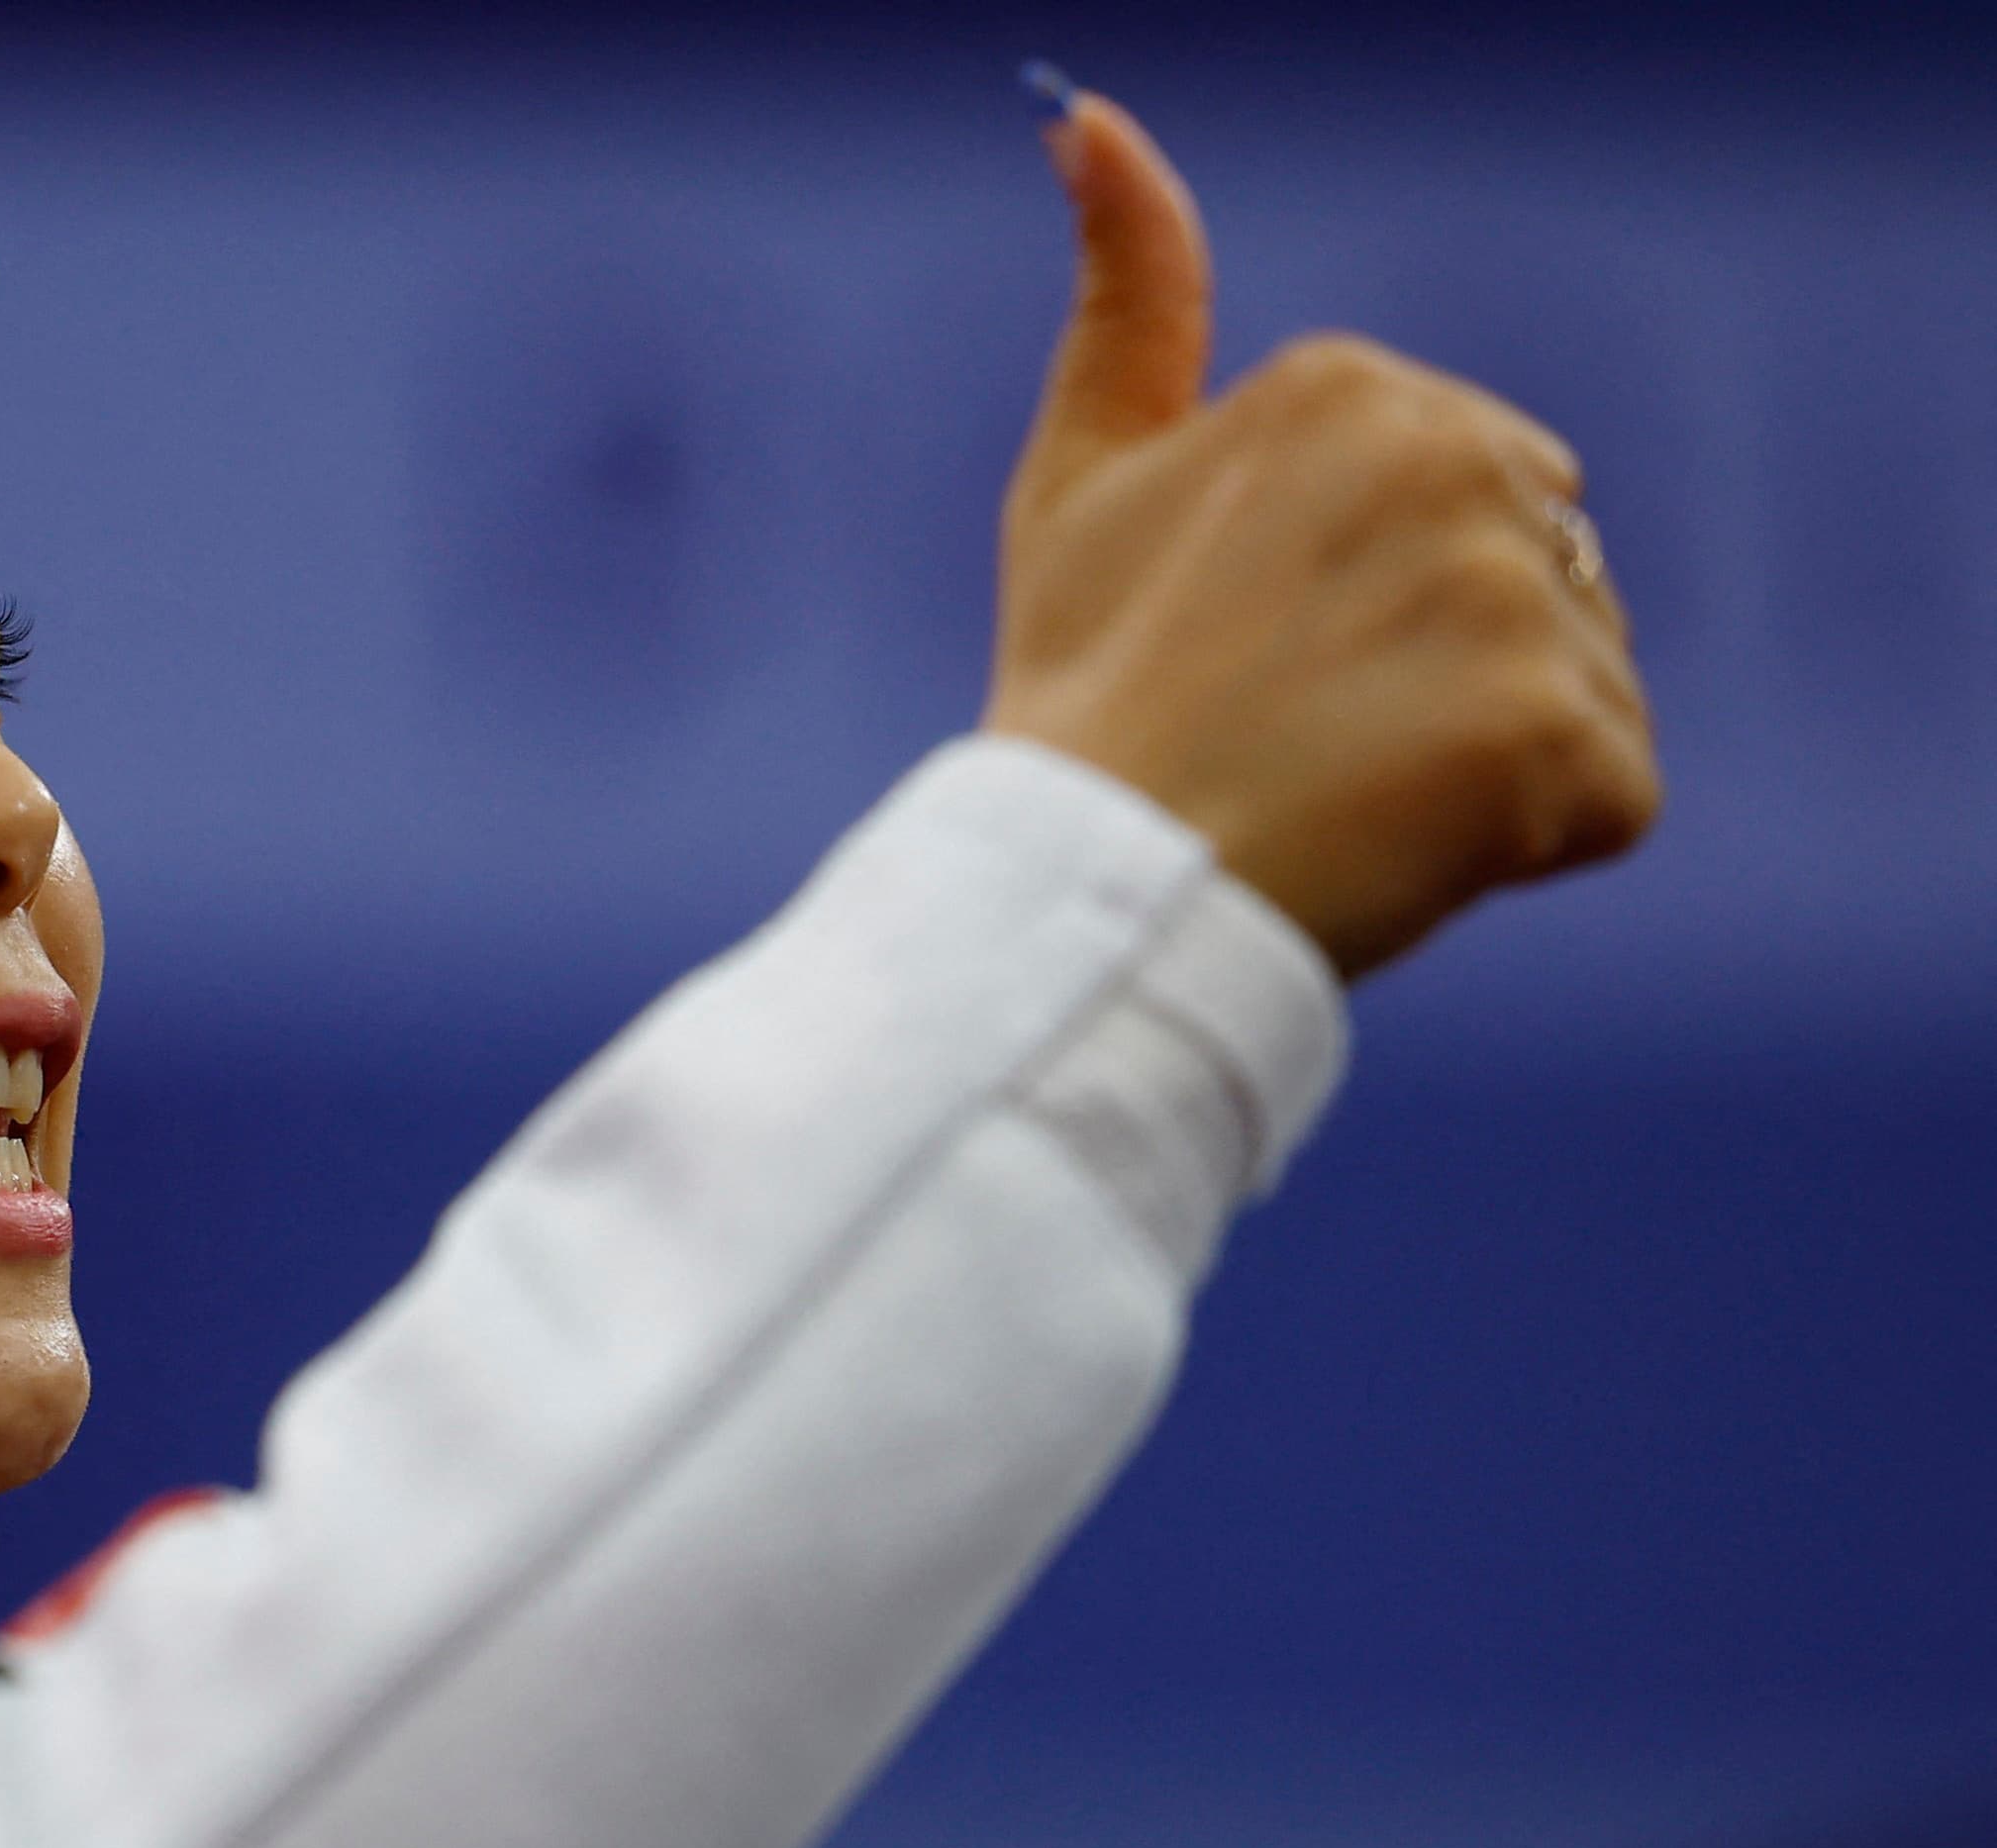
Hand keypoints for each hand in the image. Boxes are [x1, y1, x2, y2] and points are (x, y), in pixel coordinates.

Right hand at [981, 91, 1660, 979]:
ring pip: (1579, 680)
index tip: (1258, 659)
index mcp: (1352, 387)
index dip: (1366, 602)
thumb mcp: (1080, 476)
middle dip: (1456, 661)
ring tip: (1353, 798)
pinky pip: (1609, 792)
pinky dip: (1530, 842)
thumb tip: (1088, 116)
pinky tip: (1411, 849)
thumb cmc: (1080, 697)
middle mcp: (1454, 458)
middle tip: (1307, 735)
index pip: (1461, 497)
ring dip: (1492, 758)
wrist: (1088, 890)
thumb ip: (1128, 293)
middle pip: (1543, 570)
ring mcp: (1518, 597)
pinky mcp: (1566, 732)